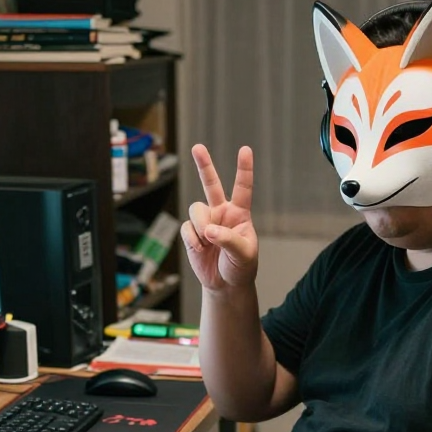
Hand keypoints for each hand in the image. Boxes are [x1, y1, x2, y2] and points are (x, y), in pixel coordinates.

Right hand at [182, 144, 258, 291]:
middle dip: (203, 165)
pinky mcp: (192, 234)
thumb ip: (228, 240)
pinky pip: (187, 229)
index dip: (244, 169)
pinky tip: (201, 250)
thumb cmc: (241, 267)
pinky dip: (193, 240)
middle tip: (197, 147)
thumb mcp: (243, 254)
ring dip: (201, 226)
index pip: (243, 188)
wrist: (226, 284)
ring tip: (207, 242)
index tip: (245, 149)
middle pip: (211, 184)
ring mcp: (205, 222)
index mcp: (240, 214)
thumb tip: (208, 230)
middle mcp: (221, 213)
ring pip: (196, 209)